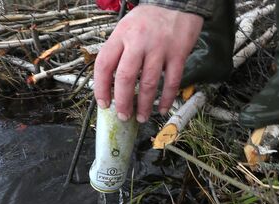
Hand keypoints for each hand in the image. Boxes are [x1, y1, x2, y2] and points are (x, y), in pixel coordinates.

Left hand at [94, 5, 202, 121]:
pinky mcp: (177, 54)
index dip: (101, 88)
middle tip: (122, 115)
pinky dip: (166, 99)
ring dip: (144, 105)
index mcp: (121, 35)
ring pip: (148, 83)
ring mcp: (159, 48)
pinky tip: (161, 108)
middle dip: (122, 102)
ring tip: (141, 116)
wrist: (177, 2)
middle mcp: (138, 41)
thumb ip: (117, 51)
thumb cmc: (149, 18)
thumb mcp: (125, 27)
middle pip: (125, 77)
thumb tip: (110, 83)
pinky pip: (171, 82)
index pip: (104, 65)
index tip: (103, 103)